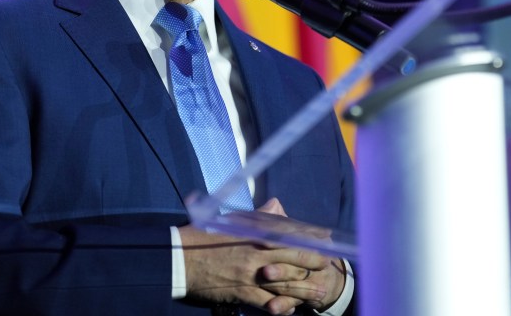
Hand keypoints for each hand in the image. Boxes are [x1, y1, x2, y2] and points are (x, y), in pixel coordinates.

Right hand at [179, 198, 334, 314]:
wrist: (181, 260)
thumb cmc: (202, 237)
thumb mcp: (230, 221)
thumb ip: (257, 216)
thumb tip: (276, 206)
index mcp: (256, 233)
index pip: (292, 233)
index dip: (311, 237)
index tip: (326, 238)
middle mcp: (258, 252)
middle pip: (296, 257)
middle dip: (315, 261)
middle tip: (330, 263)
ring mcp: (253, 274)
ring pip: (287, 282)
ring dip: (306, 287)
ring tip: (320, 291)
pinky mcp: (245, 292)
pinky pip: (270, 302)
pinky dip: (282, 306)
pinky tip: (292, 309)